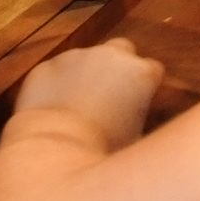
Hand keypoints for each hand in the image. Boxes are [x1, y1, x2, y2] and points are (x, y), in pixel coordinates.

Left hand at [14, 38, 165, 151]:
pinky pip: (55, 71)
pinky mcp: (45, 66)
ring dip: (86, 74)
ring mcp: (74, 56)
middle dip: (119, 66)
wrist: (56, 149)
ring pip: (85, 58)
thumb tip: (135, 119)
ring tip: (78, 106)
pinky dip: (57, 84)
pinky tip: (53, 108)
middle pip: (122, 50)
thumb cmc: (105, 150)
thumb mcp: (138, 138)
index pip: (154, 70)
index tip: (140, 103)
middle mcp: (109, 56)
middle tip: (112, 95)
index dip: (147, 87)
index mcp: (139, 73)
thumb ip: (139, 116)